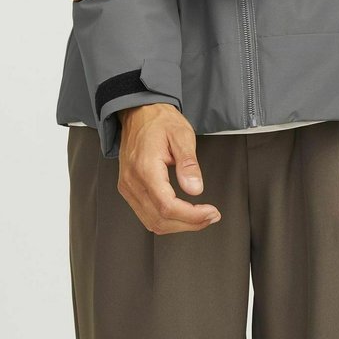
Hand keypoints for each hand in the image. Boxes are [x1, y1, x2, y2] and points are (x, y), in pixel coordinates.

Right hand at [116, 105, 221, 233]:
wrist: (139, 113)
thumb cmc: (159, 121)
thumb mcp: (182, 134)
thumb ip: (189, 163)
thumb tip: (195, 189)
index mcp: (145, 168)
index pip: (167, 206)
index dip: (191, 216)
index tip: (211, 212)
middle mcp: (132, 181)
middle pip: (160, 219)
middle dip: (189, 224)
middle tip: (211, 216)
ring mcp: (128, 187)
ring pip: (152, 222)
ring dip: (179, 225)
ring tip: (200, 217)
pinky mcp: (128, 189)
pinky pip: (146, 214)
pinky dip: (167, 220)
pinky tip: (182, 214)